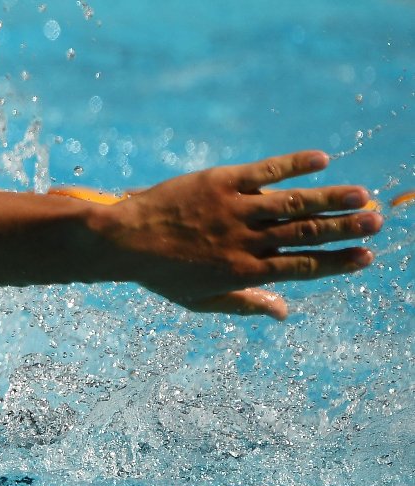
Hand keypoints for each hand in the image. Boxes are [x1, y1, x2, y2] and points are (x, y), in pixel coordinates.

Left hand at [98, 150, 381, 319]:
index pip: (301, 267)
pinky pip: (264, 171)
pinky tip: (321, 160)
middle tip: (378, 222)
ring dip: (331, 199)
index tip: (366, 258)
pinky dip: (293, 165)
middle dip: (345, 229)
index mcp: (244, 272)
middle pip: (306, 234)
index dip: (336, 262)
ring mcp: (233, 210)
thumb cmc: (160, 272)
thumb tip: (285, 313)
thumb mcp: (200, 300)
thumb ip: (245, 304)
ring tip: (364, 196)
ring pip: (293, 203)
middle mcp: (244, 241)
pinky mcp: (220, 182)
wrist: (120, 239)